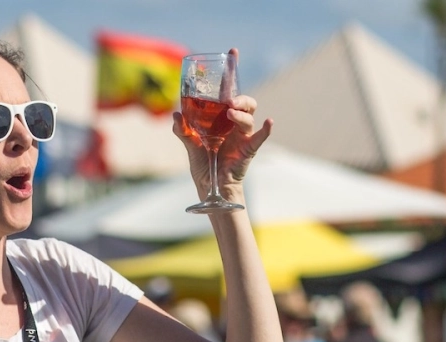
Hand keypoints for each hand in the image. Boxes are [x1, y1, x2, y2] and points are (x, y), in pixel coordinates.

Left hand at [172, 48, 271, 202]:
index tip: (232, 52)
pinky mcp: (248, 149)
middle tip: (230, 100)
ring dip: (242, 113)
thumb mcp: (189, 144)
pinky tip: (269, 122)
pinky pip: (260, 137)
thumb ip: (182, 129)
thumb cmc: (203, 163)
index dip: (232, 72)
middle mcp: (235, 124)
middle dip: (241, 97)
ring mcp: (243, 135)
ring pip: (250, 117)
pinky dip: (266, 129)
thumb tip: (176, 113)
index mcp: (222, 118)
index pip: (229, 91)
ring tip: (231, 113)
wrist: (210, 185)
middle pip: (246, 102)